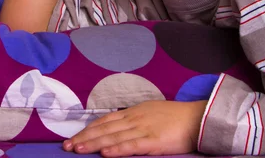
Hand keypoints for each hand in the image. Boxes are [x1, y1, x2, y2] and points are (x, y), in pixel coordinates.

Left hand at [63, 100, 207, 156]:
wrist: (198, 118)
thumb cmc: (175, 118)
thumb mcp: (149, 113)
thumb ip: (133, 120)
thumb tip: (117, 127)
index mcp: (133, 112)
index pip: (104, 121)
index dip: (88, 129)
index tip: (74, 137)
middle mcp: (134, 118)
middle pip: (104, 129)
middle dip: (84, 138)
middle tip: (66, 146)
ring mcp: (143, 129)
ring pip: (113, 137)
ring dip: (93, 144)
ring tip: (77, 149)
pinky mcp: (154, 141)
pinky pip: (132, 146)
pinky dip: (117, 150)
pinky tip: (105, 154)